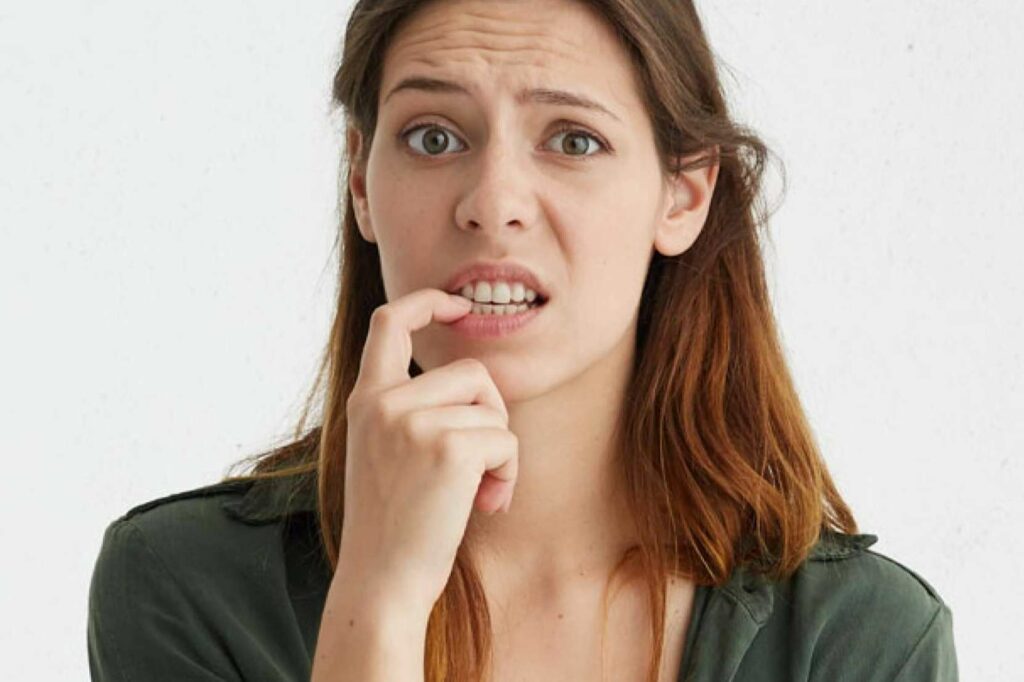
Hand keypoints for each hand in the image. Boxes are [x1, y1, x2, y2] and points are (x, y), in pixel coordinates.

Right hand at [336, 288, 518, 615]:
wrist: (381, 582)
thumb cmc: (393, 525)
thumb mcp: (384, 453)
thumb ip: (411, 412)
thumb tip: (478, 390)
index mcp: (366, 399)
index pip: (389, 322)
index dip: (427, 302)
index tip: (457, 305)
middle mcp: (384, 402)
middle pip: (473, 372)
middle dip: (493, 415)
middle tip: (484, 463)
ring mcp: (413, 422)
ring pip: (493, 409)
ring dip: (501, 453)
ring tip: (480, 492)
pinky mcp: (447, 447)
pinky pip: (505, 441)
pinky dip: (508, 474)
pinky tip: (486, 505)